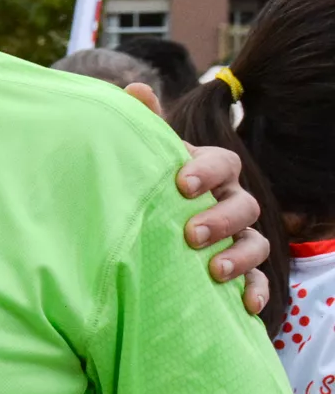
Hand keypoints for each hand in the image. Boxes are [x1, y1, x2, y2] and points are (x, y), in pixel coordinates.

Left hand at [124, 82, 271, 315]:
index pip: (221, 163)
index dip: (205, 171)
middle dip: (220, 218)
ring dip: (240, 255)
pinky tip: (243, 305)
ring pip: (256, 241)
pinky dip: (254, 291)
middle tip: (191, 233)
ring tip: (215, 270)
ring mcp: (239, 235)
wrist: (148, 225)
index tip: (181, 184)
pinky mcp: (240, 270)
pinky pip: (258, 281)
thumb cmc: (150, 184)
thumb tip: (135, 88)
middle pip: (243, 204)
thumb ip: (144, 125)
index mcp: (209, 171)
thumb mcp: (146, 157)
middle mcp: (230, 201)